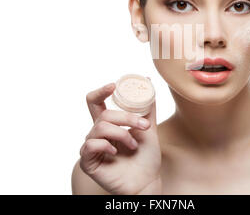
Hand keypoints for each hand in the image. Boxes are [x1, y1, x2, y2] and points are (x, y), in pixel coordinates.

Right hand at [79, 80, 161, 194]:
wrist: (147, 181)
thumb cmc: (146, 156)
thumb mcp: (148, 127)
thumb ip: (147, 107)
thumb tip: (148, 81)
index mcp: (109, 124)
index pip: (96, 102)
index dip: (101, 91)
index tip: (114, 85)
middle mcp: (98, 133)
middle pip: (103, 113)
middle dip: (126, 117)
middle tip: (143, 126)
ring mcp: (92, 146)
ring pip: (101, 127)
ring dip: (122, 134)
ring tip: (134, 144)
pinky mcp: (88, 161)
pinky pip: (91, 145)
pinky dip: (106, 145)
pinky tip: (116, 152)